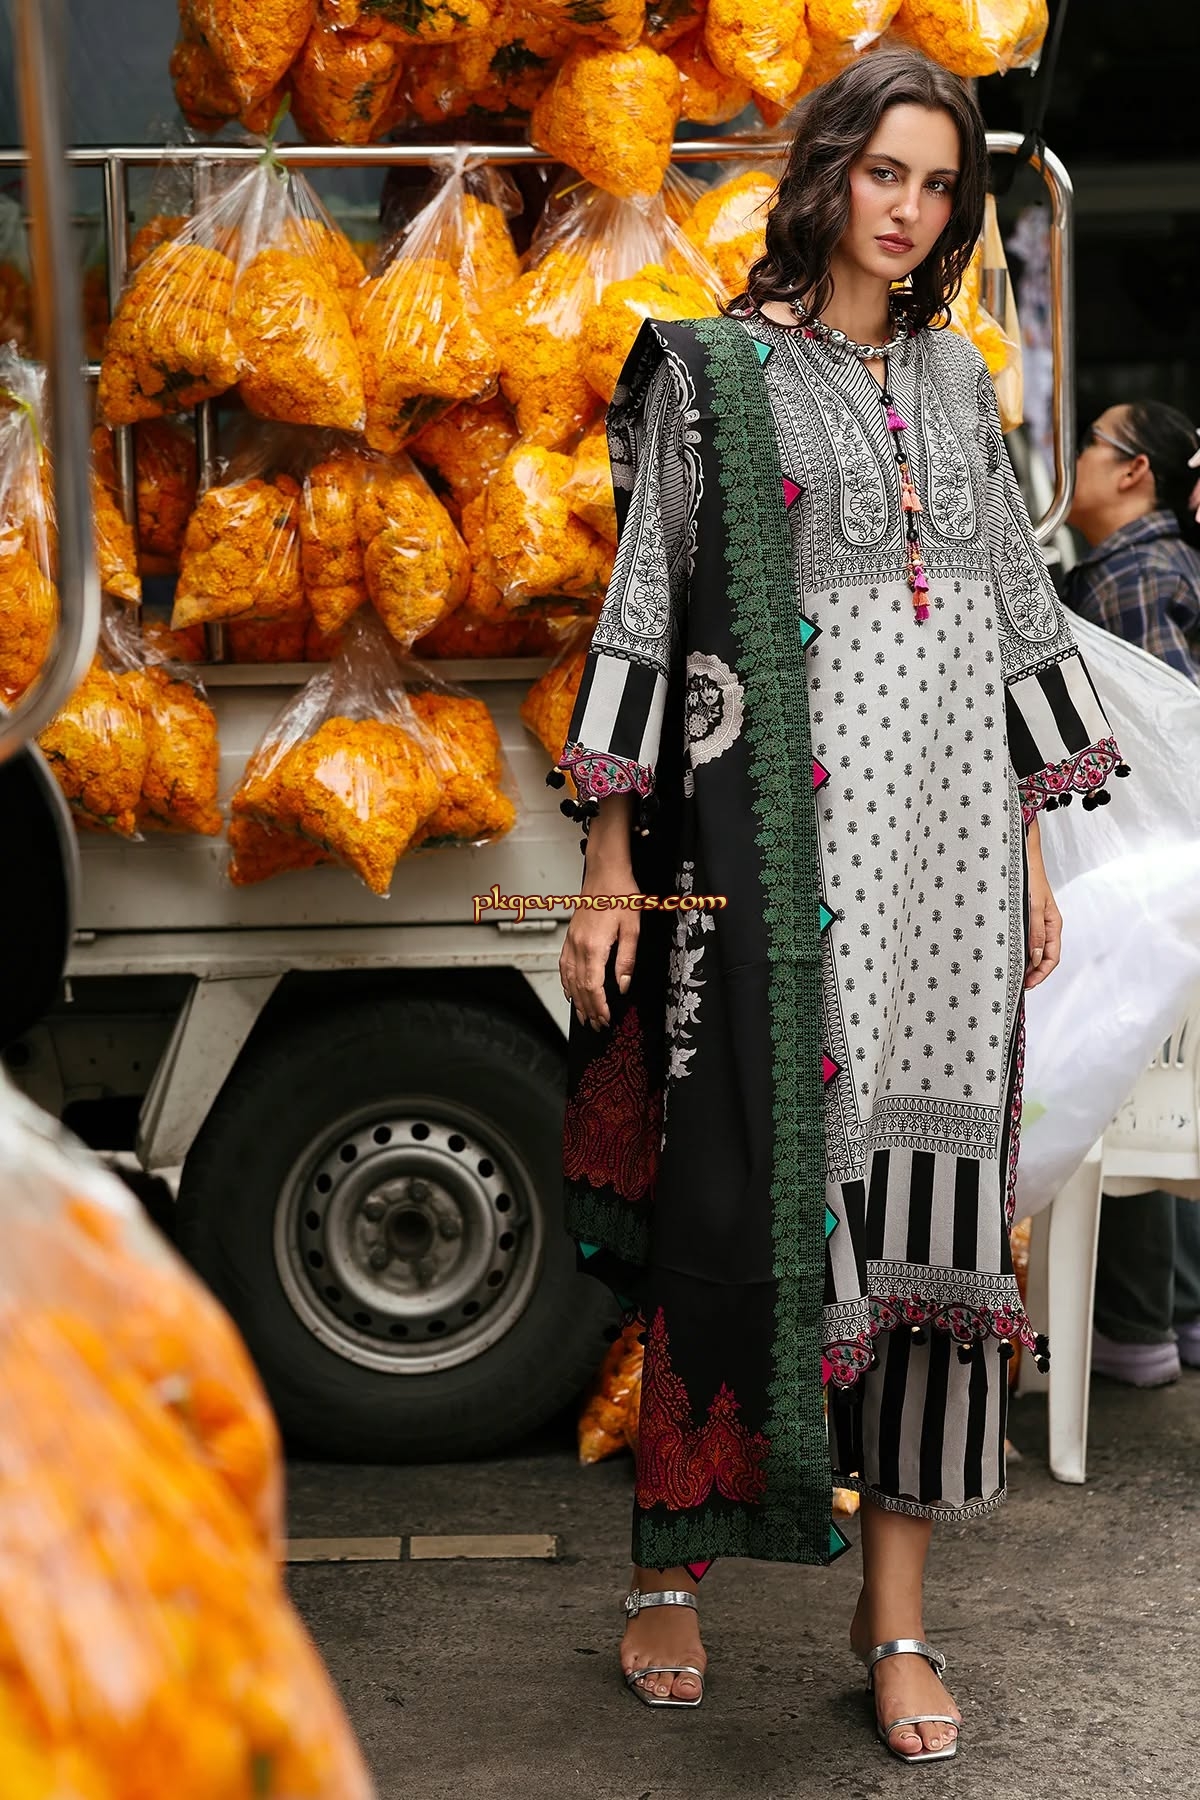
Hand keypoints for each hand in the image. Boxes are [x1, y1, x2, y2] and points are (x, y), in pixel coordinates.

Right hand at [559, 859, 641, 1030]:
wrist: (605, 871)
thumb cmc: (621, 894)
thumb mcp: (632, 928)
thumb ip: (626, 960)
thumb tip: (622, 985)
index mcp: (594, 946)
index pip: (593, 986)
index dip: (599, 1005)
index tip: (606, 1019)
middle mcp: (578, 946)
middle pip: (579, 986)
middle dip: (589, 1008)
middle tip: (597, 1025)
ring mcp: (571, 941)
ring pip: (569, 978)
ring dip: (576, 1000)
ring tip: (584, 1016)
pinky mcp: (570, 936)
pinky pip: (564, 965)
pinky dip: (566, 982)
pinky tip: (570, 991)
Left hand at [1024, 824, 1061, 989]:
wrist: (1019, 857)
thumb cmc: (1029, 878)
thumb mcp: (1032, 907)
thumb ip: (1035, 933)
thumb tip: (1035, 959)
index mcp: (1053, 925)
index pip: (1052, 958)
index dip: (1041, 974)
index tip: (1026, 985)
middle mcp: (1046, 926)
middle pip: (1042, 957)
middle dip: (1031, 973)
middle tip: (1014, 984)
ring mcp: (1035, 922)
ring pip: (1032, 949)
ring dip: (1023, 962)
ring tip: (1008, 973)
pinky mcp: (1024, 917)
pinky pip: (1023, 939)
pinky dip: (1016, 950)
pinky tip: (1003, 954)